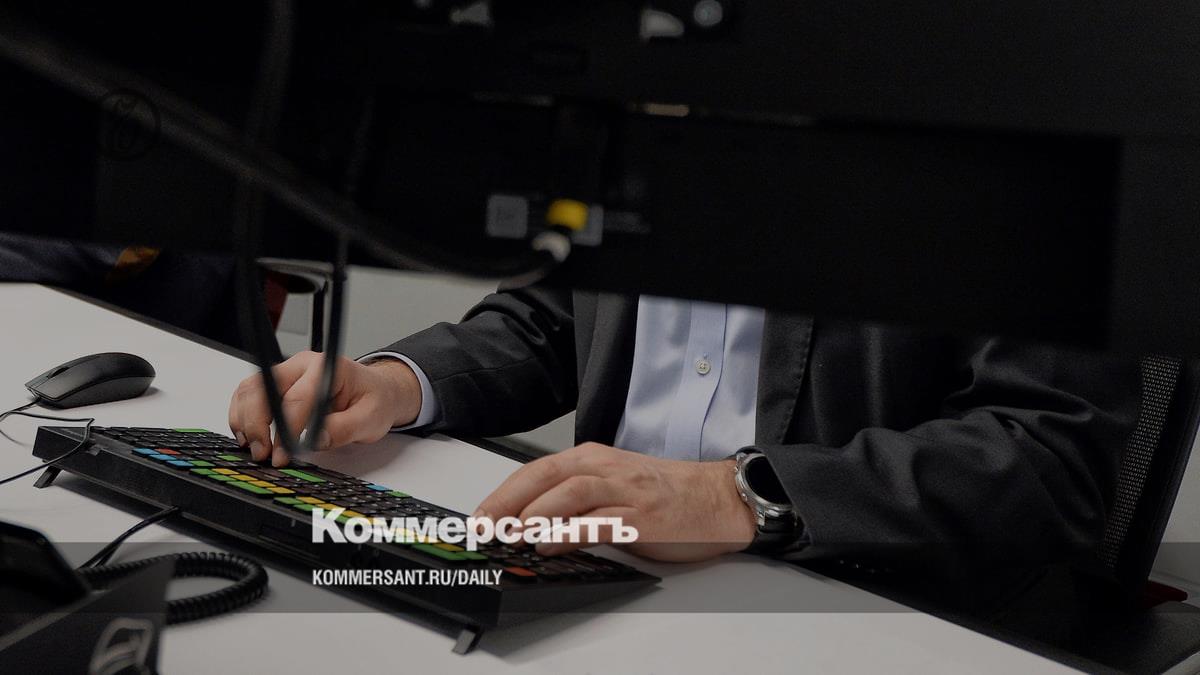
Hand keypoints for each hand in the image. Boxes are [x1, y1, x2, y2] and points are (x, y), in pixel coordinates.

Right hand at [227, 351, 421, 466]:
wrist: (375, 391)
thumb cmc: (374, 400)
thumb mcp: (371, 418)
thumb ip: (344, 429)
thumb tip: (315, 440)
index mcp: (327, 368)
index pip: (298, 397)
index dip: (286, 429)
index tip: (282, 454)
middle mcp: (302, 365)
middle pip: (264, 387)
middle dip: (257, 424)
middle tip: (263, 454)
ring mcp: (287, 372)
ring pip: (250, 390)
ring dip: (245, 421)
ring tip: (255, 449)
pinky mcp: (277, 384)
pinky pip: (249, 395)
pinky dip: (243, 417)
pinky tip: (250, 437)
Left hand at [474, 443, 756, 561]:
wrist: (719, 497)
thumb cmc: (667, 493)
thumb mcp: (614, 490)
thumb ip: (575, 505)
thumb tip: (532, 528)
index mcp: (595, 459)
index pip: (538, 470)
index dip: (503, 493)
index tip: (479, 516)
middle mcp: (606, 469)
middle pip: (545, 476)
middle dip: (506, 502)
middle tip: (481, 526)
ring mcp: (624, 491)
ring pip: (570, 492)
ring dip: (535, 513)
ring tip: (509, 534)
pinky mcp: (642, 516)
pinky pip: (600, 521)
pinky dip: (571, 531)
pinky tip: (550, 543)